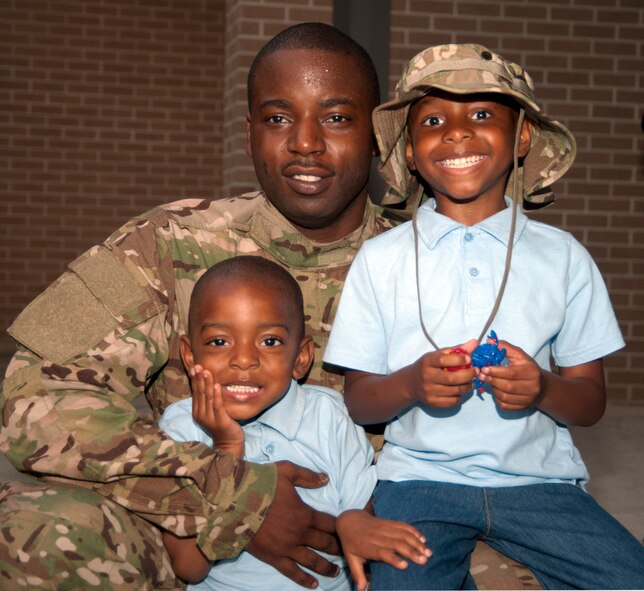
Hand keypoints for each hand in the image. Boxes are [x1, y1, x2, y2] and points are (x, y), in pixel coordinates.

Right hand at [190, 365, 243, 457]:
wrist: (229, 443)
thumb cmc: (223, 425)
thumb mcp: (213, 411)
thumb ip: (210, 400)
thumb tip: (210, 383)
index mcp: (198, 411)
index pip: (195, 392)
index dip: (195, 379)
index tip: (195, 367)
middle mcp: (201, 414)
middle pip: (200, 393)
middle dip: (199, 378)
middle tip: (198, 366)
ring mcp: (209, 418)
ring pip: (207, 397)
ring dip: (207, 383)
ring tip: (207, 372)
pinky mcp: (220, 420)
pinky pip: (217, 405)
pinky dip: (216, 395)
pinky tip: (216, 385)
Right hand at [247, 461, 339, 588]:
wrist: (237, 501)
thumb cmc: (262, 483)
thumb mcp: (287, 471)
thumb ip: (307, 476)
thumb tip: (326, 478)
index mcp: (305, 513)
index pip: (329, 523)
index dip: (339, 528)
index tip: (348, 532)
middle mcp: (300, 533)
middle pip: (324, 543)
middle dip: (337, 548)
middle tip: (347, 553)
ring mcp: (287, 548)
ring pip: (312, 561)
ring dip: (326, 567)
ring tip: (336, 571)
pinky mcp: (274, 557)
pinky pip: (292, 571)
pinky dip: (304, 579)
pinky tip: (313, 584)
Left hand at [337, 510, 430, 590]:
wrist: (350, 520)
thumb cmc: (351, 543)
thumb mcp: (351, 559)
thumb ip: (357, 574)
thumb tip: (362, 590)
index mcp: (368, 547)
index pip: (382, 553)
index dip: (394, 558)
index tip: (405, 565)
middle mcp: (378, 537)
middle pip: (396, 543)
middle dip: (412, 551)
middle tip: (424, 560)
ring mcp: (384, 527)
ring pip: (402, 533)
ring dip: (416, 542)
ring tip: (428, 552)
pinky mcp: (388, 522)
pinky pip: (402, 525)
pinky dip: (414, 531)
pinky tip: (423, 539)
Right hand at [411, 339, 477, 407]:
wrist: (411, 383)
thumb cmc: (428, 366)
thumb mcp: (438, 355)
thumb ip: (456, 350)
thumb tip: (475, 342)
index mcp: (427, 362)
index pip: (444, 360)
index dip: (459, 359)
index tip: (469, 359)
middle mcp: (426, 377)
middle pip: (452, 378)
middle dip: (468, 375)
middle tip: (476, 371)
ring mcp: (429, 391)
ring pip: (455, 391)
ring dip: (467, 386)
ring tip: (471, 382)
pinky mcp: (432, 402)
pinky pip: (453, 401)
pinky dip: (460, 396)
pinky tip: (460, 391)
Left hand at [476, 341, 543, 410]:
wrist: (542, 387)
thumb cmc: (527, 368)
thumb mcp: (520, 356)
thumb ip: (505, 348)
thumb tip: (489, 341)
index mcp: (532, 372)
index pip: (511, 373)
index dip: (495, 371)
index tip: (484, 368)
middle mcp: (532, 387)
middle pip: (507, 386)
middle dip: (492, 380)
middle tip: (482, 375)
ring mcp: (528, 399)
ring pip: (504, 397)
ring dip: (493, 389)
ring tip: (490, 381)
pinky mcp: (522, 408)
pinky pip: (505, 405)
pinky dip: (496, 398)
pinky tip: (496, 390)